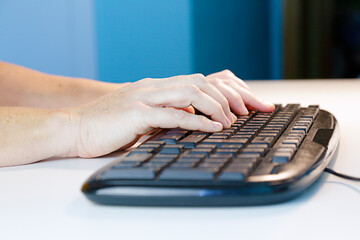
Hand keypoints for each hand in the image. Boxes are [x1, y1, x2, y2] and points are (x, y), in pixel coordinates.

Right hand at [67, 72, 273, 157]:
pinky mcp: (136, 114)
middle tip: (245, 112)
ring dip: (215, 106)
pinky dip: (197, 121)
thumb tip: (190, 120)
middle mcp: (153, 87)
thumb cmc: (107, 126)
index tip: (241, 105)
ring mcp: (144, 97)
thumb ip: (164, 115)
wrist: (74, 128)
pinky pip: (173, 114)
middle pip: (199, 82)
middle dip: (227, 96)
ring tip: (230, 121)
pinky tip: (213, 128)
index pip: (197, 80)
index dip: (222, 90)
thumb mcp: (142, 117)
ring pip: (190, 92)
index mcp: (155, 87)